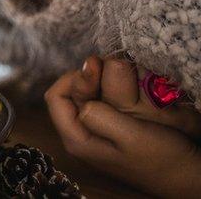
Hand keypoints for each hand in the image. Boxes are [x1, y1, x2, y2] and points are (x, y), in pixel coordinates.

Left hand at [47, 62, 200, 197]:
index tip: (96, 67)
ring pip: (90, 92)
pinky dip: (117, 88)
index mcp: (77, 139)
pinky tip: (133, 88)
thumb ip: (100, 114)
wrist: (187, 176)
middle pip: (72, 92)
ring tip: (127, 78)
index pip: (55, 97)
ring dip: (106, 80)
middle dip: (92, 76)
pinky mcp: (114, 125)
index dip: (73, 77)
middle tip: (113, 68)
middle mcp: (82, 132)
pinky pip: (107, 98)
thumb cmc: (161, 159)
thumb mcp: (130, 136)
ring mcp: (98, 128)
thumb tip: (80, 89)